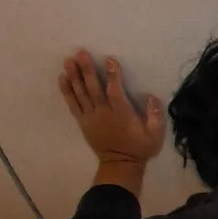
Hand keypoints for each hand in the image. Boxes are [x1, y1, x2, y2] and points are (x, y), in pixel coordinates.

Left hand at [59, 49, 164, 191]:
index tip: (109, 60)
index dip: (113, 75)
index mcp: (121, 114)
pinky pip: (72, 104)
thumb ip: (155, 116)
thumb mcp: (155, 135)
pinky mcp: (83, 122)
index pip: (115, 91)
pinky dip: (66, 91)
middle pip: (93, 88)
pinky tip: (62, 78)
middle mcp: (103, 113)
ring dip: (74, 76)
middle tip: (80, 53)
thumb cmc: (139, 148)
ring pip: (81, 93)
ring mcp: (90, 117)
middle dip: (87, 69)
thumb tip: (152, 98)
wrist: (120, 165)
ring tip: (68, 61)